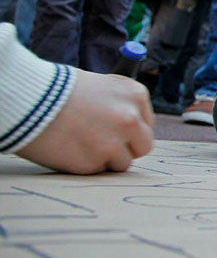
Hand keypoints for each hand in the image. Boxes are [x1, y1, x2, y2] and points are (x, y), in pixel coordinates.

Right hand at [16, 70, 153, 173]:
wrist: (29, 100)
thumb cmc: (61, 89)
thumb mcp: (102, 86)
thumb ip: (122, 105)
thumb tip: (135, 126)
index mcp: (135, 95)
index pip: (146, 124)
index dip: (130, 130)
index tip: (115, 130)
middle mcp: (130, 119)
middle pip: (143, 146)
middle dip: (127, 148)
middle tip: (105, 144)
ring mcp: (113, 143)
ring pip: (122, 163)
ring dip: (106, 159)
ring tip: (82, 143)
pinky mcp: (93, 163)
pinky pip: (98, 171)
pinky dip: (86, 165)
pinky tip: (70, 149)